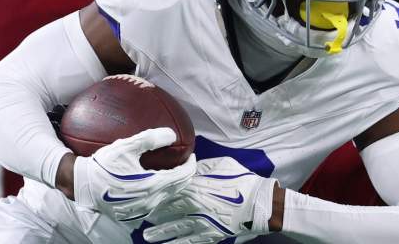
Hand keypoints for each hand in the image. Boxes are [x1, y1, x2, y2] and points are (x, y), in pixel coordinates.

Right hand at [72, 127, 195, 227]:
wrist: (82, 186)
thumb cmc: (103, 165)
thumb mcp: (125, 147)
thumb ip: (150, 139)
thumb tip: (171, 134)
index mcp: (151, 185)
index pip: (182, 176)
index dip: (190, 164)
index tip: (191, 154)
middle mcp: (150, 201)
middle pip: (178, 188)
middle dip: (185, 174)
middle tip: (184, 161)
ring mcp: (142, 210)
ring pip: (167, 196)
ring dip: (173, 184)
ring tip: (172, 170)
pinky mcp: (134, 215)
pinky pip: (155, 203)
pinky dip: (161, 192)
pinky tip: (156, 182)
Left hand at [143, 157, 277, 243]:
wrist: (259, 203)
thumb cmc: (241, 180)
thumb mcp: (220, 164)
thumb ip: (201, 166)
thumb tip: (187, 162)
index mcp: (195, 184)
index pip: (168, 189)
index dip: (154, 193)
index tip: (144, 194)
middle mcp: (193, 203)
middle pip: (166, 209)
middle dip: (152, 213)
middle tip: (139, 216)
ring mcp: (200, 221)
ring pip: (172, 228)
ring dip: (158, 232)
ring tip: (146, 236)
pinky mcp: (208, 235)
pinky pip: (187, 242)